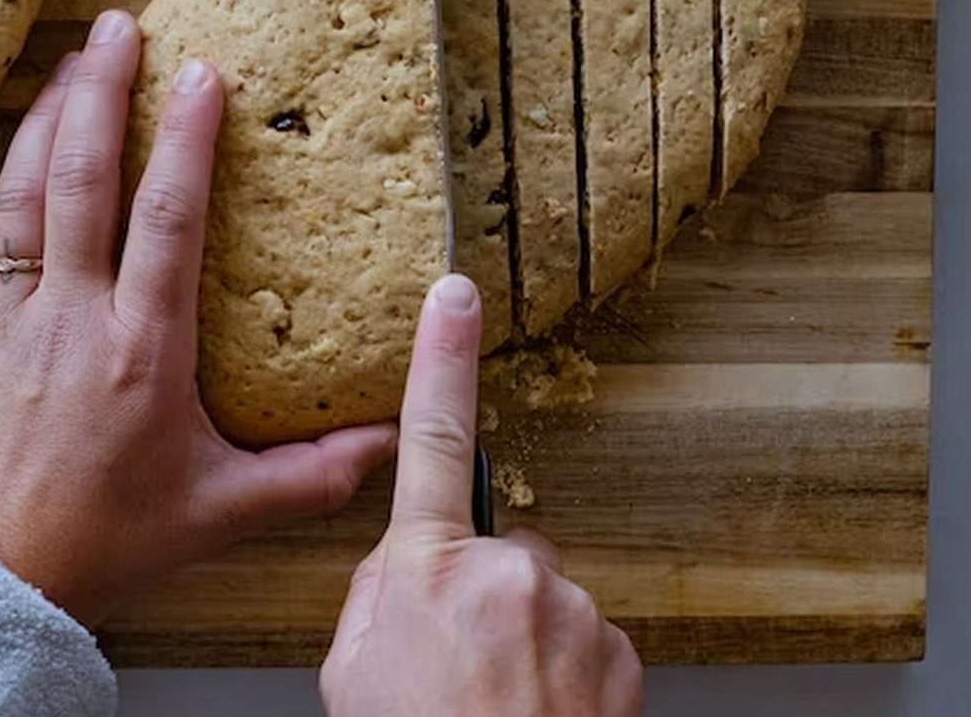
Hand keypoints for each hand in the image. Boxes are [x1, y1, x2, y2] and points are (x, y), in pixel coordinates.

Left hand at [0, 11, 395, 626]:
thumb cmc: (108, 539)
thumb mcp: (223, 511)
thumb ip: (312, 477)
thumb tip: (390, 446)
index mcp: (141, 350)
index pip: (165, 222)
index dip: (184, 143)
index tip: (201, 79)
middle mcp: (71, 318)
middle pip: (81, 182)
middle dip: (102, 96)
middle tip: (122, 33)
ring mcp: (10, 321)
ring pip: (23, 198)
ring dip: (48, 123)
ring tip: (71, 66)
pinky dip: (4, 183)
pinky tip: (20, 154)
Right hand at [319, 274, 642, 716]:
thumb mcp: (354, 673)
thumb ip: (380, 597)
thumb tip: (411, 566)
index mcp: (428, 570)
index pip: (432, 439)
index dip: (441, 361)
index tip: (454, 295)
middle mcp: (509, 574)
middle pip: (496, 554)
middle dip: (480, 594)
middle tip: (458, 669)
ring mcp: (572, 611)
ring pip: (542, 601)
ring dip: (523, 640)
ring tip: (497, 701)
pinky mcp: (616, 647)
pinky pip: (582, 637)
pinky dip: (562, 669)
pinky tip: (536, 711)